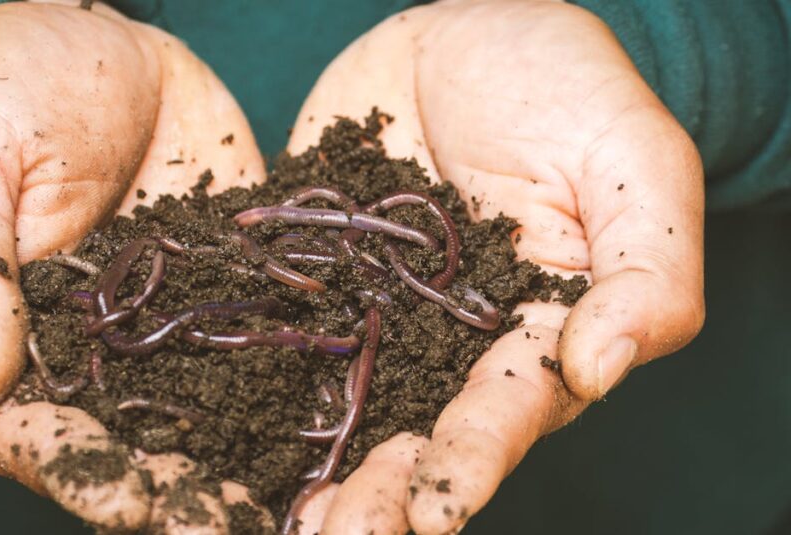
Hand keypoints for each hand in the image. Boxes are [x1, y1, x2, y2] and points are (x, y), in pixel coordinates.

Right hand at [0, 1, 269, 530]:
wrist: (92, 38)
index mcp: (4, 340)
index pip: (31, 433)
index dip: (80, 475)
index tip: (135, 504)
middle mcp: (89, 351)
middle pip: (127, 443)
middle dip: (176, 492)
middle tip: (230, 527)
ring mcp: (164, 323)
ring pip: (200, 409)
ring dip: (240, 461)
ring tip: (292, 506)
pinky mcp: (225, 286)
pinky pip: (258, 340)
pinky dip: (293, 383)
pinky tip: (337, 417)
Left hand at [286, 1, 704, 532]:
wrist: (465, 30)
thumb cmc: (566, 86)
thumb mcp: (631, 162)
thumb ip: (646, 269)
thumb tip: (601, 368)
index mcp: (536, 330)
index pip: (508, 409)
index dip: (473, 460)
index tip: (433, 510)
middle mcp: (451, 344)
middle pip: (416, 433)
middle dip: (379, 495)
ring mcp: (379, 316)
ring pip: (344, 407)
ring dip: (311, 470)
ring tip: (274, 524)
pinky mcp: (319, 279)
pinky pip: (283, 333)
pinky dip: (248, 383)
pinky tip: (206, 431)